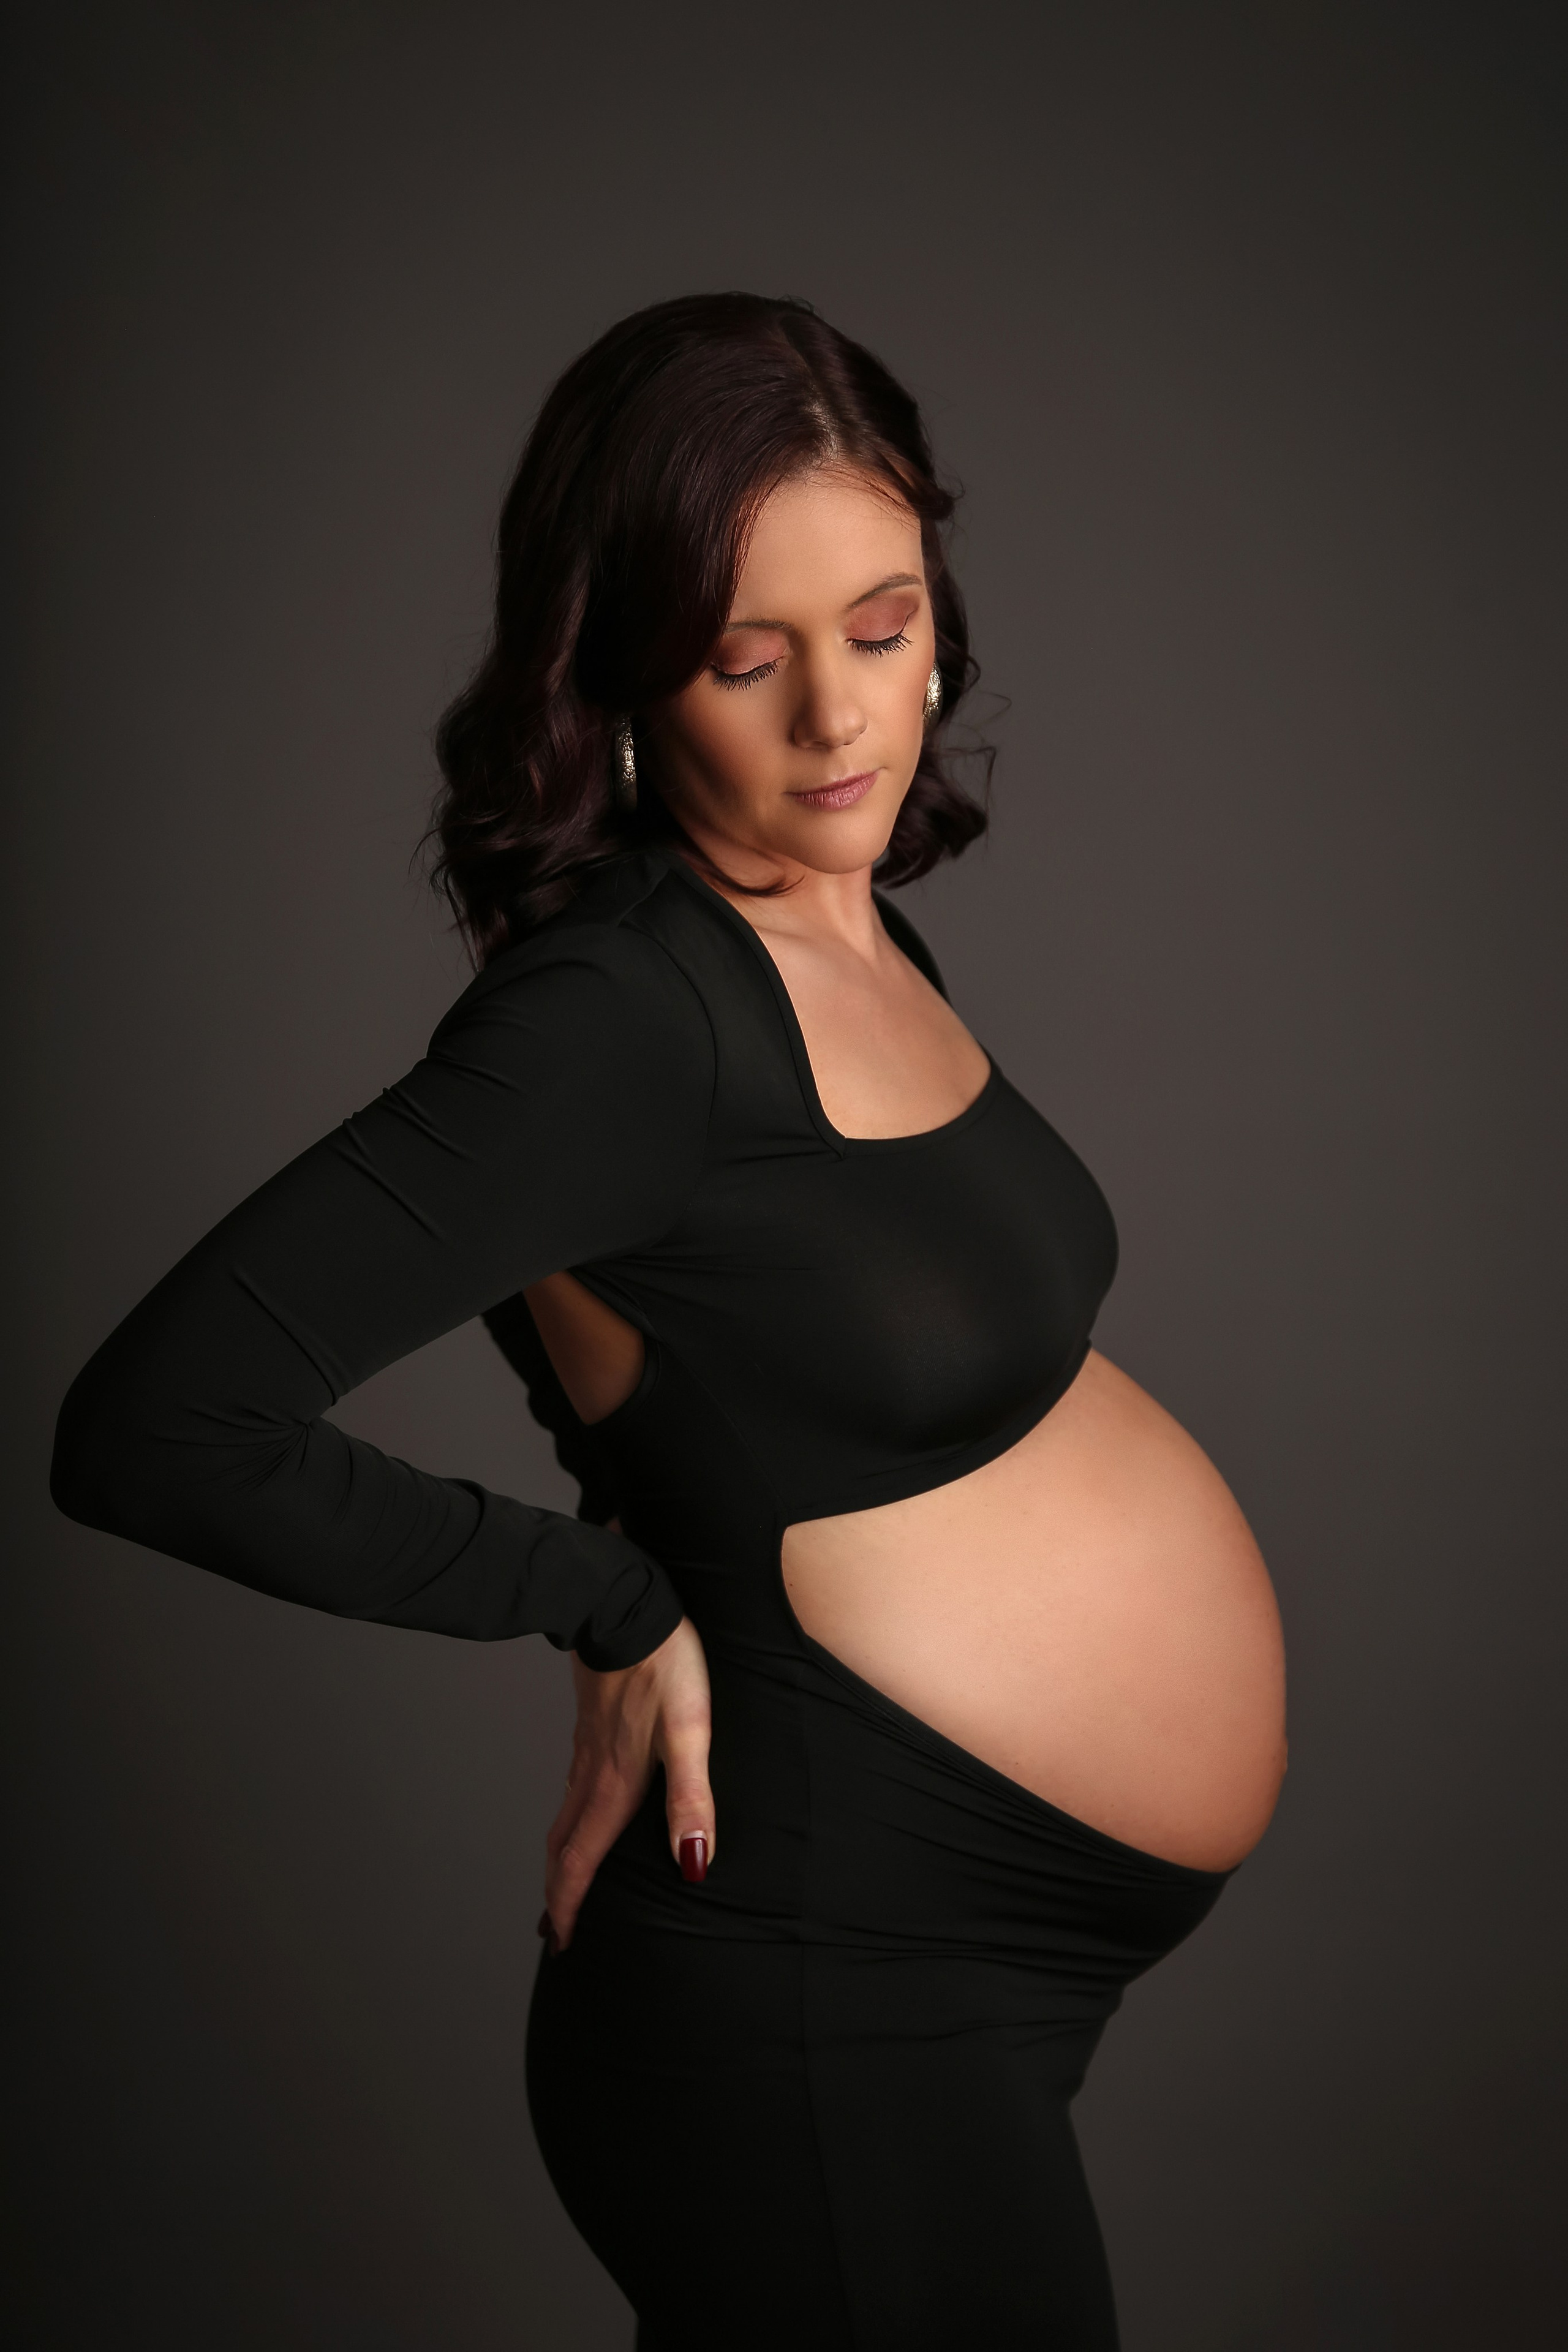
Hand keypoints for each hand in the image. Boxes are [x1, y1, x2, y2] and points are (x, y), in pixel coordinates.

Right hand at [542, 1614, 713, 1951]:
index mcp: (616, 1783)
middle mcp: (594, 1772)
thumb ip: (692, 1798)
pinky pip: (572, 1784)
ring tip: (563, 1881)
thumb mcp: (691, 1732)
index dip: (571, 1906)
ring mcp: (587, 1747)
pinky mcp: (591, 1724)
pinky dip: (569, 1816)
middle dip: (558, 1892)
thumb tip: (693, 1865)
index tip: (564, 1943)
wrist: (626, 1604)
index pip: (583, 1860)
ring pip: (565, 1816)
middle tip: (555, 1930)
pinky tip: (581, 1808)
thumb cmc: (667, 1664)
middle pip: (564, 1846)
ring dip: (560, 1856)